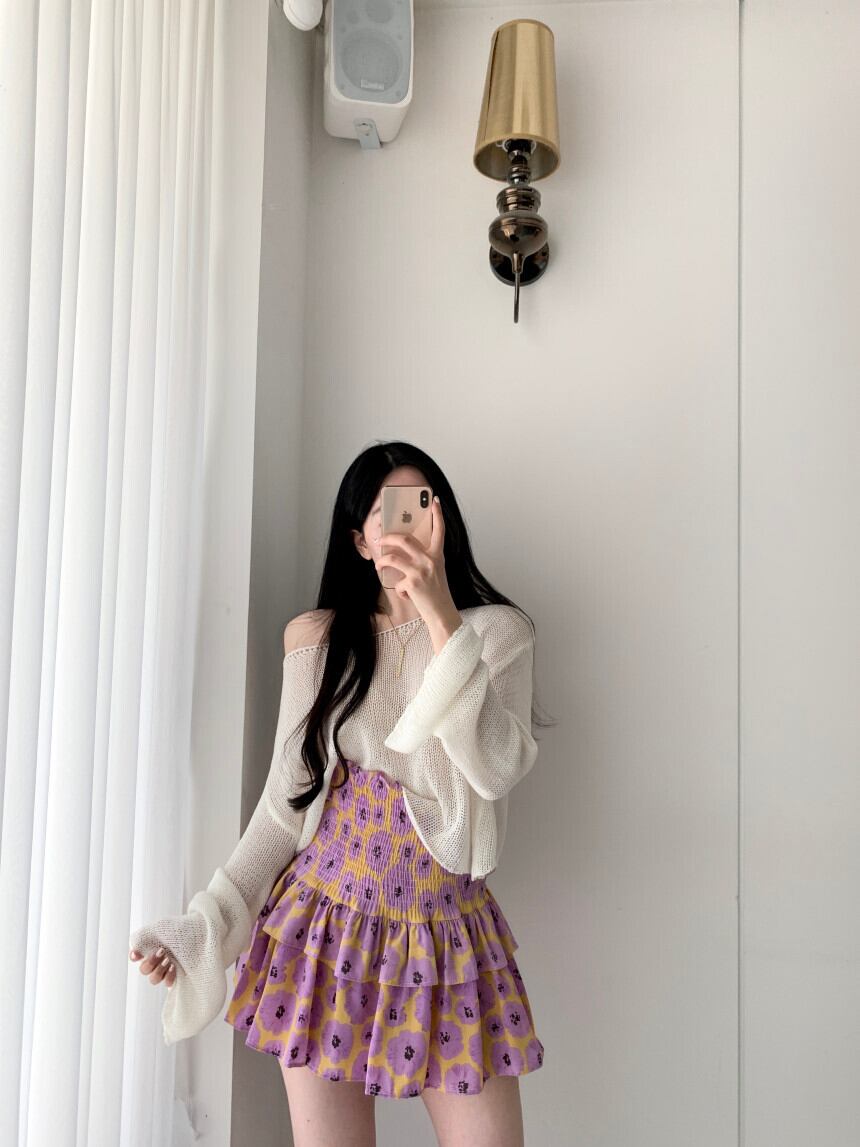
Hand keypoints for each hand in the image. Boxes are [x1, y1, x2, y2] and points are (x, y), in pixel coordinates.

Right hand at [129, 924, 178, 988]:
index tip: (137, 954)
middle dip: (150, 962)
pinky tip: (174, 967)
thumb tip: (133, 953)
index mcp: (152, 947)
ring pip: (154, 979)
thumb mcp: (162, 927)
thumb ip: (144, 937)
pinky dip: (168, 977)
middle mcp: (159, 960)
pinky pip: (168, 985)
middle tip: (161, 952)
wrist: (203, 931)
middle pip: (144, 970)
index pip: (136, 955)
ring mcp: (168, 969)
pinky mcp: (179, 977)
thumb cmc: (182, 928)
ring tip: (168, 960)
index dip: (134, 956)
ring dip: (158, 970)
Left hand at [374, 496, 456, 622]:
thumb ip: (424, 559)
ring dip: (381, 562)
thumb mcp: (436, 572)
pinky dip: (399, 589)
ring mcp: (421, 571)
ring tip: (378, 565)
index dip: (437, 514)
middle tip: (380, 539)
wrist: (442, 614)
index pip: (439, 530)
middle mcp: (431, 560)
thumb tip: (402, 552)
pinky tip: (406, 595)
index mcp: (438, 555)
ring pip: (392, 558)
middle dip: (388, 538)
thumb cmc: (437, 593)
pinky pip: (397, 581)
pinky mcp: (413, 583)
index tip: (434, 500)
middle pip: (404, 539)